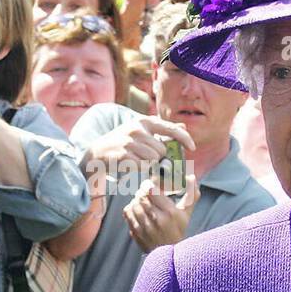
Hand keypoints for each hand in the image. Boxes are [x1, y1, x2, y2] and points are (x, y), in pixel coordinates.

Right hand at [80, 114, 195, 194]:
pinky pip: (142, 167)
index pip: (170, 128)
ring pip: (153, 160)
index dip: (184, 138)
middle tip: (145, 158)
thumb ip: (161, 130)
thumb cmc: (123, 143)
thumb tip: (183, 125)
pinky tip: (131, 166)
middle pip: (161, 150)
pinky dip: (140, 170)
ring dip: (148, 165)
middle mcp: (136, 129)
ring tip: (137, 161)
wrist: (97, 154)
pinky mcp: (123, 155)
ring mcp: (128, 142)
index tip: (193, 148)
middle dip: (157, 158)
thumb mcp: (141, 132)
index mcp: (144, 121)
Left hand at [123, 175, 200, 251]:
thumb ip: (191, 194)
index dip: (148, 184)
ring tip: (142, 201)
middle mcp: (156, 219)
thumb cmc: (178, 230)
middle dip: (142, 191)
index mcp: (170, 212)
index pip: (151, 190)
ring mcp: (145, 227)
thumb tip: (192, 176)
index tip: (150, 185)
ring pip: (133, 203)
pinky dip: (130, 208)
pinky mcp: (136, 232)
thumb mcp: (187, 212)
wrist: (169, 252)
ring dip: (136, 199)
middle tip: (146, 192)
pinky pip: (127, 213)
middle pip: (141, 196)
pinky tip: (137, 209)